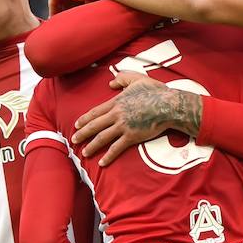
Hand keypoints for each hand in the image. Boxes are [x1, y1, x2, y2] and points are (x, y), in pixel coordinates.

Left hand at [71, 73, 202, 165]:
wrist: (168, 105)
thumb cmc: (155, 91)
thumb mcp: (137, 79)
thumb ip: (122, 78)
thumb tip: (110, 83)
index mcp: (116, 102)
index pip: (95, 112)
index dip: (85, 119)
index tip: (76, 124)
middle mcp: (116, 115)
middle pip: (94, 125)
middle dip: (82, 134)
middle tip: (73, 141)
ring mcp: (123, 126)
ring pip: (102, 138)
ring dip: (92, 146)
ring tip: (84, 153)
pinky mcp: (132, 136)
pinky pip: (117, 148)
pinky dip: (108, 156)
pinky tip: (101, 163)